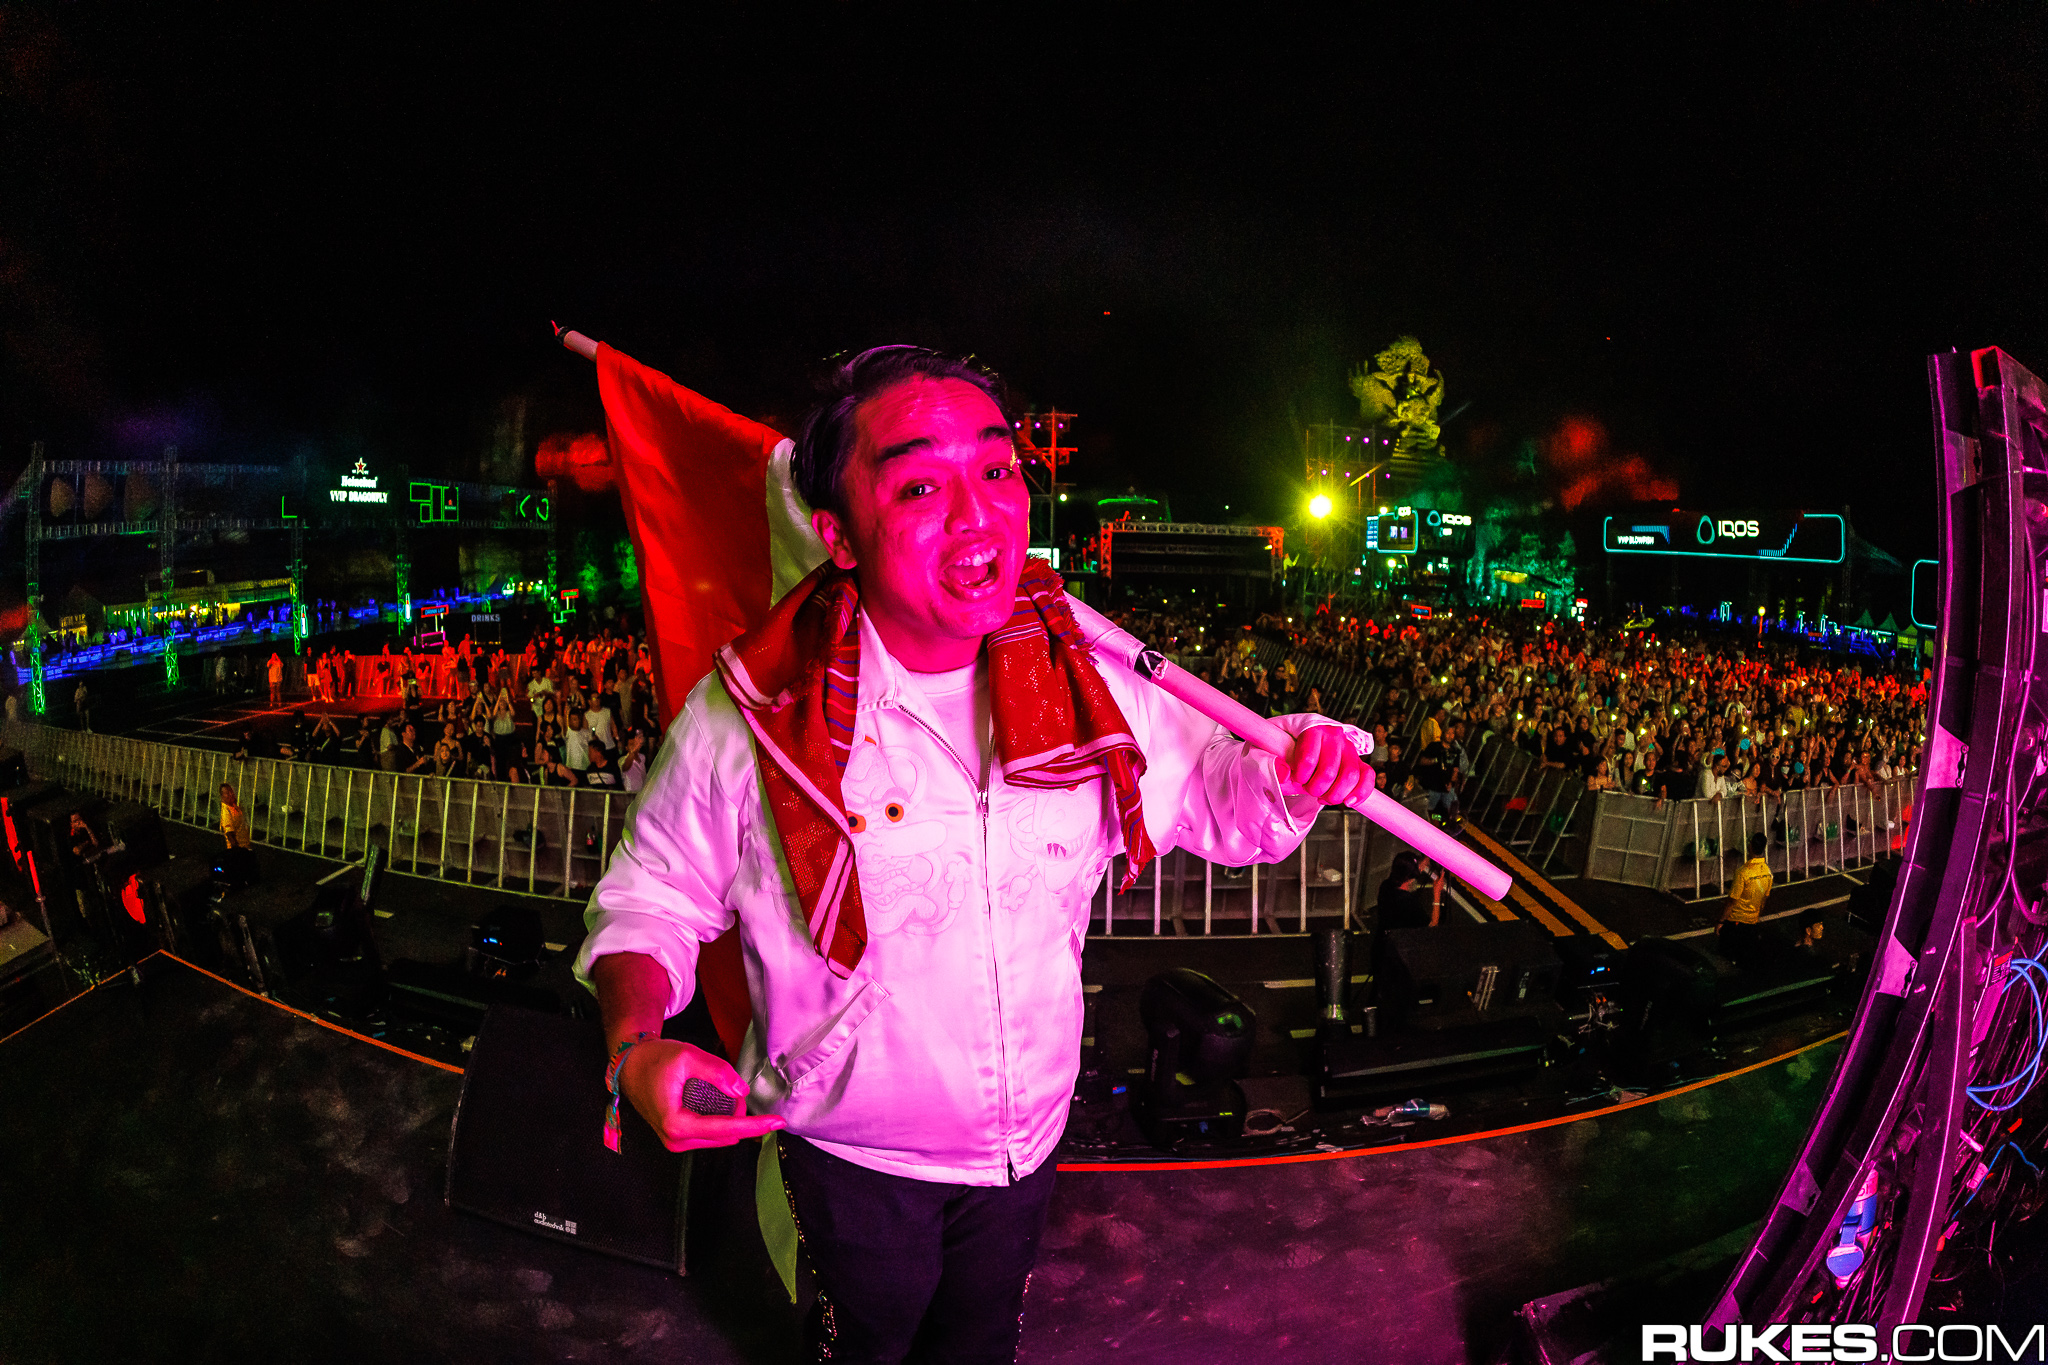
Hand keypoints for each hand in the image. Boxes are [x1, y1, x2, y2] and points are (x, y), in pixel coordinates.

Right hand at [616, 1038, 784, 1151]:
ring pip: (719, 1136)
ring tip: (720, 1090)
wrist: (631, 1066)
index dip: (754, 1125)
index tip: (778, 1122)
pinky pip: (710, 1134)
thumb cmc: (655, 1060)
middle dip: (739, 1113)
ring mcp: (676, 1142)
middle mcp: (676, 1140)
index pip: (725, 1129)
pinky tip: (716, 1101)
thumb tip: (741, 1091)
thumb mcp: (688, 1056)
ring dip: (730, 1117)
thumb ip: (717, 1072)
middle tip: (731, 1084)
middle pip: (725, 1134)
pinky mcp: (678, 1139)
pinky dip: (720, 1120)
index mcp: (676, 1123)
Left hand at [1278, 724, 1372, 807]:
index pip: (1309, 758)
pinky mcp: (1357, 760)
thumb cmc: (1278, 751)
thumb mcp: (1265, 753)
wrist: (1291, 750)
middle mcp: (1333, 734)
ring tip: (1321, 796)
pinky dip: (1360, 792)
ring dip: (1335, 794)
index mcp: (1310, 728)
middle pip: (1330, 771)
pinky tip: (1348, 801)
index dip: (1301, 776)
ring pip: (1350, 776)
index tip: (1295, 778)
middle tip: (1306, 789)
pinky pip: (1367, 776)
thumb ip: (1271, 763)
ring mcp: (1348, 747)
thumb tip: (1286, 774)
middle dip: (1315, 789)